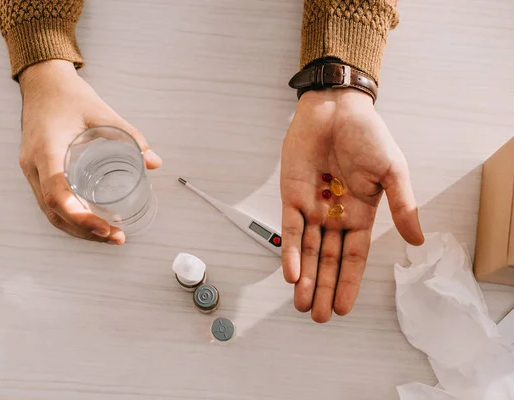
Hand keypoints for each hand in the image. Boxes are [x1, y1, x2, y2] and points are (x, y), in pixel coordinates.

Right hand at [18, 60, 161, 243]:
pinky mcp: (36, 171)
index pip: (56, 193)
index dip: (79, 216)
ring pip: (50, 212)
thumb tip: (155, 162)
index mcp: (46, 150)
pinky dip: (69, 217)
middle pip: (54, 212)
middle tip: (115, 237)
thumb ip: (129, 136)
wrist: (42, 82)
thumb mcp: (102, 111)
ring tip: (107, 235)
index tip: (104, 227)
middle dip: (84, 231)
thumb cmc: (69, 95)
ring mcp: (31, 170)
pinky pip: (49, 202)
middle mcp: (33, 165)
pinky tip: (91, 222)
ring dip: (77, 229)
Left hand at [280, 88, 423, 322]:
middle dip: (323, 288)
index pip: (354, 256)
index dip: (348, 282)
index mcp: (361, 213)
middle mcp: (335, 215)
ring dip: (304, 277)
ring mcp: (312, 207)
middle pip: (327, 259)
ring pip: (306, 250)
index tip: (343, 308)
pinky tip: (291, 273)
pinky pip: (290, 228)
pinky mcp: (292, 195)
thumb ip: (403, 206)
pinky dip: (290, 251)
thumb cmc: (367, 135)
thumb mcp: (393, 171)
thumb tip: (418, 240)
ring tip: (301, 304)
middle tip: (317, 316)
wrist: (336, 108)